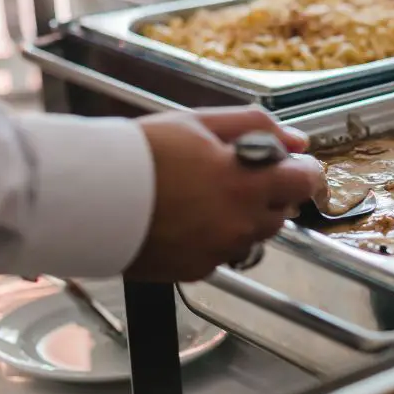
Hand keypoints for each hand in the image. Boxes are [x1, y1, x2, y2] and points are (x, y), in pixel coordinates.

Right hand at [126, 107, 322, 281]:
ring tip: (205, 196)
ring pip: (252, 236)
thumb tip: (297, 141)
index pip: (304, 182)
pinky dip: (214, 238)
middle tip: (235, 175)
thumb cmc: (142, 153)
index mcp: (247, 184)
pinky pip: (221, 254)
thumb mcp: (200, 122)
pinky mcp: (196, 271)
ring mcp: (219, 252)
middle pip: (280, 212)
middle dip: (269, 194)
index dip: (303, 171)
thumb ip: (255, 126)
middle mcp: (240, 224)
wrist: (89, 197)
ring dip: (243, 218)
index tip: (292, 165)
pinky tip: (187, 219)